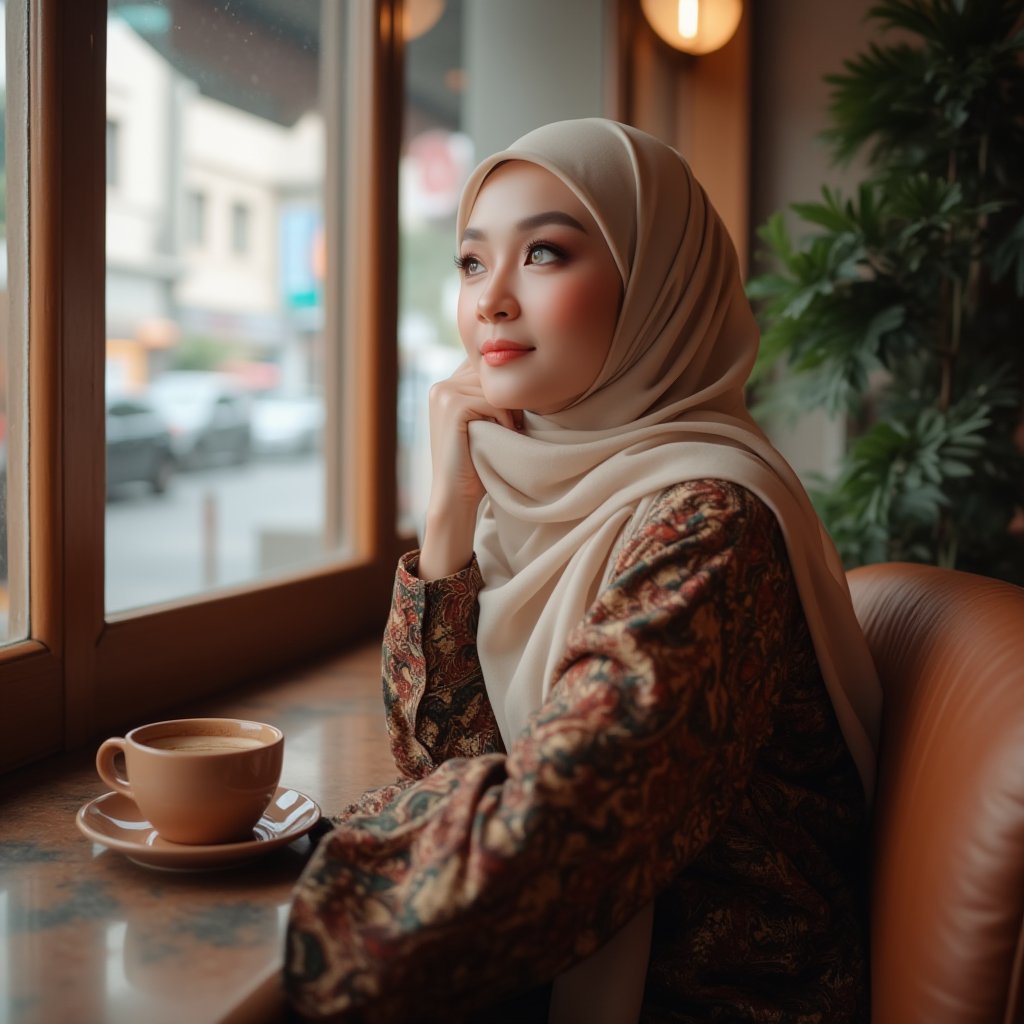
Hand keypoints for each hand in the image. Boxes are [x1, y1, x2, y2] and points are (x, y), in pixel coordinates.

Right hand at [418, 360, 519, 580]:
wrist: (456, 495)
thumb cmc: (476, 461)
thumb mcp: (484, 422)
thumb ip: (491, 397)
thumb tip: (523, 370)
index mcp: (446, 386)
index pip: (487, 367)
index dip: (506, 387)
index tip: (514, 414)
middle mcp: (441, 386)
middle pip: (493, 374)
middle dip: (511, 398)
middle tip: (515, 425)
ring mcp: (443, 394)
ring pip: (495, 388)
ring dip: (510, 410)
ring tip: (509, 431)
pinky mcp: (452, 406)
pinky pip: (493, 402)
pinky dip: (505, 419)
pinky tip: (503, 436)